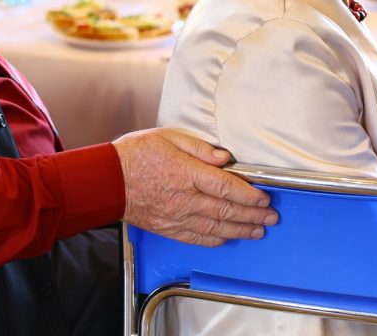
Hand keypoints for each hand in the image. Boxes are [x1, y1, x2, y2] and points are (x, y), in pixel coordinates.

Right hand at [113, 129, 277, 246]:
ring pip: (215, 228)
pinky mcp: (167, 228)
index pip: (226, 187)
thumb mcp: (169, 137)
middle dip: (253, 215)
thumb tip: (225, 158)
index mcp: (186, 173)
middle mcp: (184, 199)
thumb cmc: (134, 155)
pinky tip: (228, 238)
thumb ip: (200, 148)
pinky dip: (215, 240)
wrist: (105, 181)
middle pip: (226, 210)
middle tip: (271, 217)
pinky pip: (196, 238)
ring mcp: (176, 217)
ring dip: (240, 230)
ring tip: (258, 231)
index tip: (264, 197)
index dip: (249, 195)